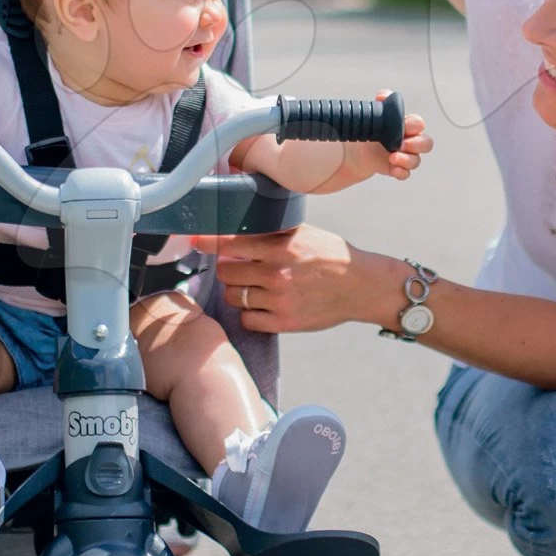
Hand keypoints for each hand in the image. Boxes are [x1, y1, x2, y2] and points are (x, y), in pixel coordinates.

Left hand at [190, 226, 404, 334]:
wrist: (361, 286)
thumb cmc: (331, 256)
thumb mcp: (303, 233)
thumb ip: (270, 233)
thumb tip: (234, 232)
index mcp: (281, 246)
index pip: (230, 244)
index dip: (208, 242)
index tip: (194, 240)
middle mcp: (277, 273)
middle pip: (226, 273)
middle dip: (229, 269)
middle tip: (239, 268)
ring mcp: (280, 300)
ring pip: (234, 297)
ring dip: (238, 291)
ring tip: (255, 286)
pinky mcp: (285, 322)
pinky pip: (248, 320)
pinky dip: (250, 313)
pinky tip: (263, 305)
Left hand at [329, 97, 432, 187]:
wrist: (361, 148)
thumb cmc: (374, 129)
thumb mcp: (377, 113)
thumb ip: (382, 101)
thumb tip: (383, 96)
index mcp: (409, 126)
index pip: (419, 124)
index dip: (413, 126)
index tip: (403, 126)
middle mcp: (412, 142)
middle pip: (426, 144)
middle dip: (417, 144)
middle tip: (401, 144)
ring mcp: (407, 157)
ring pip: (417, 161)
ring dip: (407, 160)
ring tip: (392, 157)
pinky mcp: (399, 169)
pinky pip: (406, 174)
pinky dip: (401, 172)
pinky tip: (393, 169)